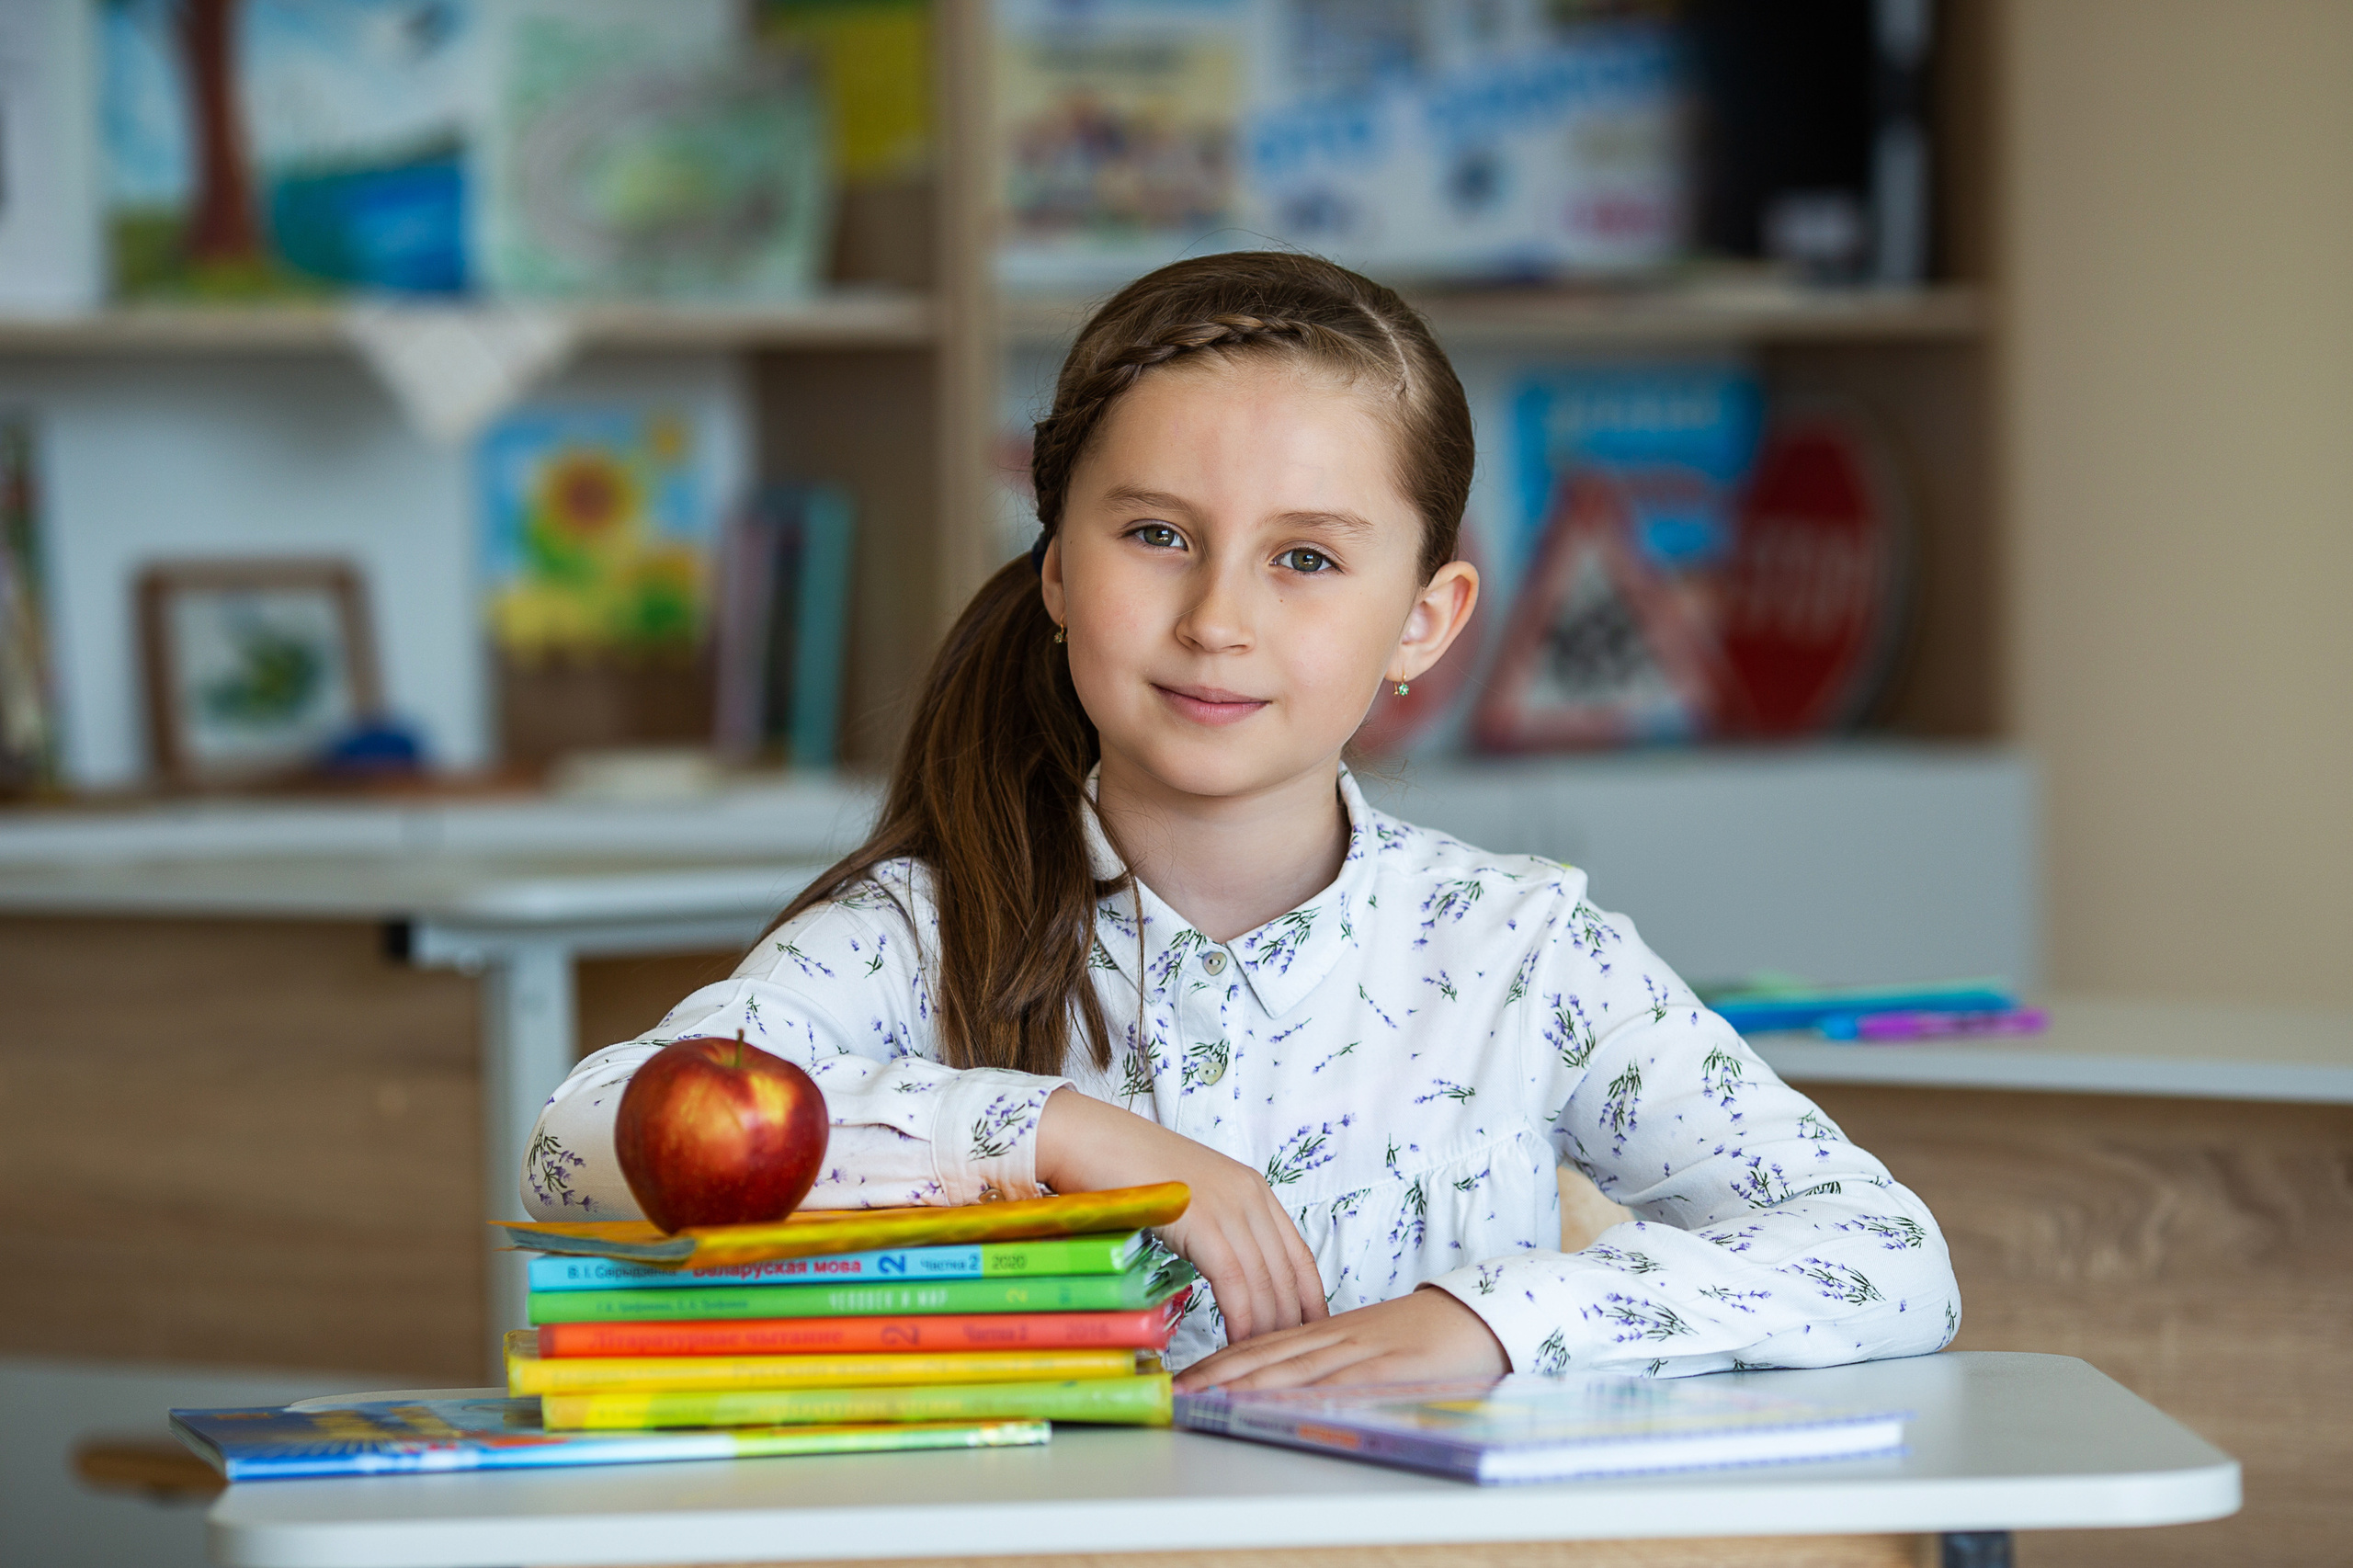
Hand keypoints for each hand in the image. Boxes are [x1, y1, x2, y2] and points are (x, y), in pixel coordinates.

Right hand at [1036, 1087, 1326, 1343]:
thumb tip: (1224, 1278)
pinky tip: (1237, 1343)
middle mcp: (1249, 1195)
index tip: (1311, 1333)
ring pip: (1264, 1281)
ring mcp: (1228, 1205)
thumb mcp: (1189, 1199)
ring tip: (1260, 1364)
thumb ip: (1214, 1230)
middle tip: (1285, 1361)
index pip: (1300, 1255)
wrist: (1089, 1140)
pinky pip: (1233, 1282)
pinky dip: (1240, 1319)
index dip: (1311, 1299)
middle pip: (1287, 1274)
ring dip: (1266, 1330)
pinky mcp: (1202, 1221)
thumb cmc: (1126, 1172)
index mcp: (1252, 1189)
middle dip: (1291, 1323)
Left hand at [1172, 1286, 1507, 1392]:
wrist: (1478, 1316)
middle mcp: (1336, 1336)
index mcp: (1328, 1328)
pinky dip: (1306, 1393)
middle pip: (1266, 1354)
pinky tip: (1278, 1402)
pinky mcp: (1389, 1366)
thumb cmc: (1425, 1332)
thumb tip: (1292, 1373)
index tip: (1186, 1376)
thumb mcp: (1369, 1339)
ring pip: (1293, 1367)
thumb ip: (1332, 1354)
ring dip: (1245, 1384)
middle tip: (1179, 1391)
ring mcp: (1361, 1350)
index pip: (1262, 1342)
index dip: (1221, 1360)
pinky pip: (1340, 1381)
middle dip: (1218, 1375)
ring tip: (1208, 1398)